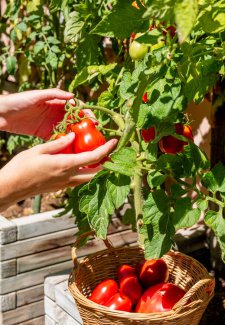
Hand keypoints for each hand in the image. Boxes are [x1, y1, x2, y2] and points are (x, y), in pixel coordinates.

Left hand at [0, 89, 95, 139]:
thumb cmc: (19, 100)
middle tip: (93, 137)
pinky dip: (64, 144)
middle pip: (75, 121)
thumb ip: (55, 94)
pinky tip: (71, 150)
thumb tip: (73, 96)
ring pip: (68, 131)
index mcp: (57, 102)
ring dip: (77, 137)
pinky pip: (57, 139)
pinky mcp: (44, 134)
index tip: (93, 121)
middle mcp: (56, 114)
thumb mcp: (37, 96)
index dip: (86, 113)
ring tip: (85, 145)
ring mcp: (51, 124)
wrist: (2, 114)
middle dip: (85, 128)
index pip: (76, 107)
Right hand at [0, 134, 117, 208]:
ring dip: (97, 168)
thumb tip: (73, 136)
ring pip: (88, 178)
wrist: (10, 188)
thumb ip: (58, 144)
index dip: (106, 149)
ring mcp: (65, 184)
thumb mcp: (39, 150)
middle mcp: (68, 177)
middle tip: (109, 150)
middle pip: (96, 172)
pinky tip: (81, 163)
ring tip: (98, 155)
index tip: (114, 141)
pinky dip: (86, 172)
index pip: (93, 158)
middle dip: (106, 161)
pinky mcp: (60, 187)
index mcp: (65, 165)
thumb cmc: (21, 167)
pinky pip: (79, 180)